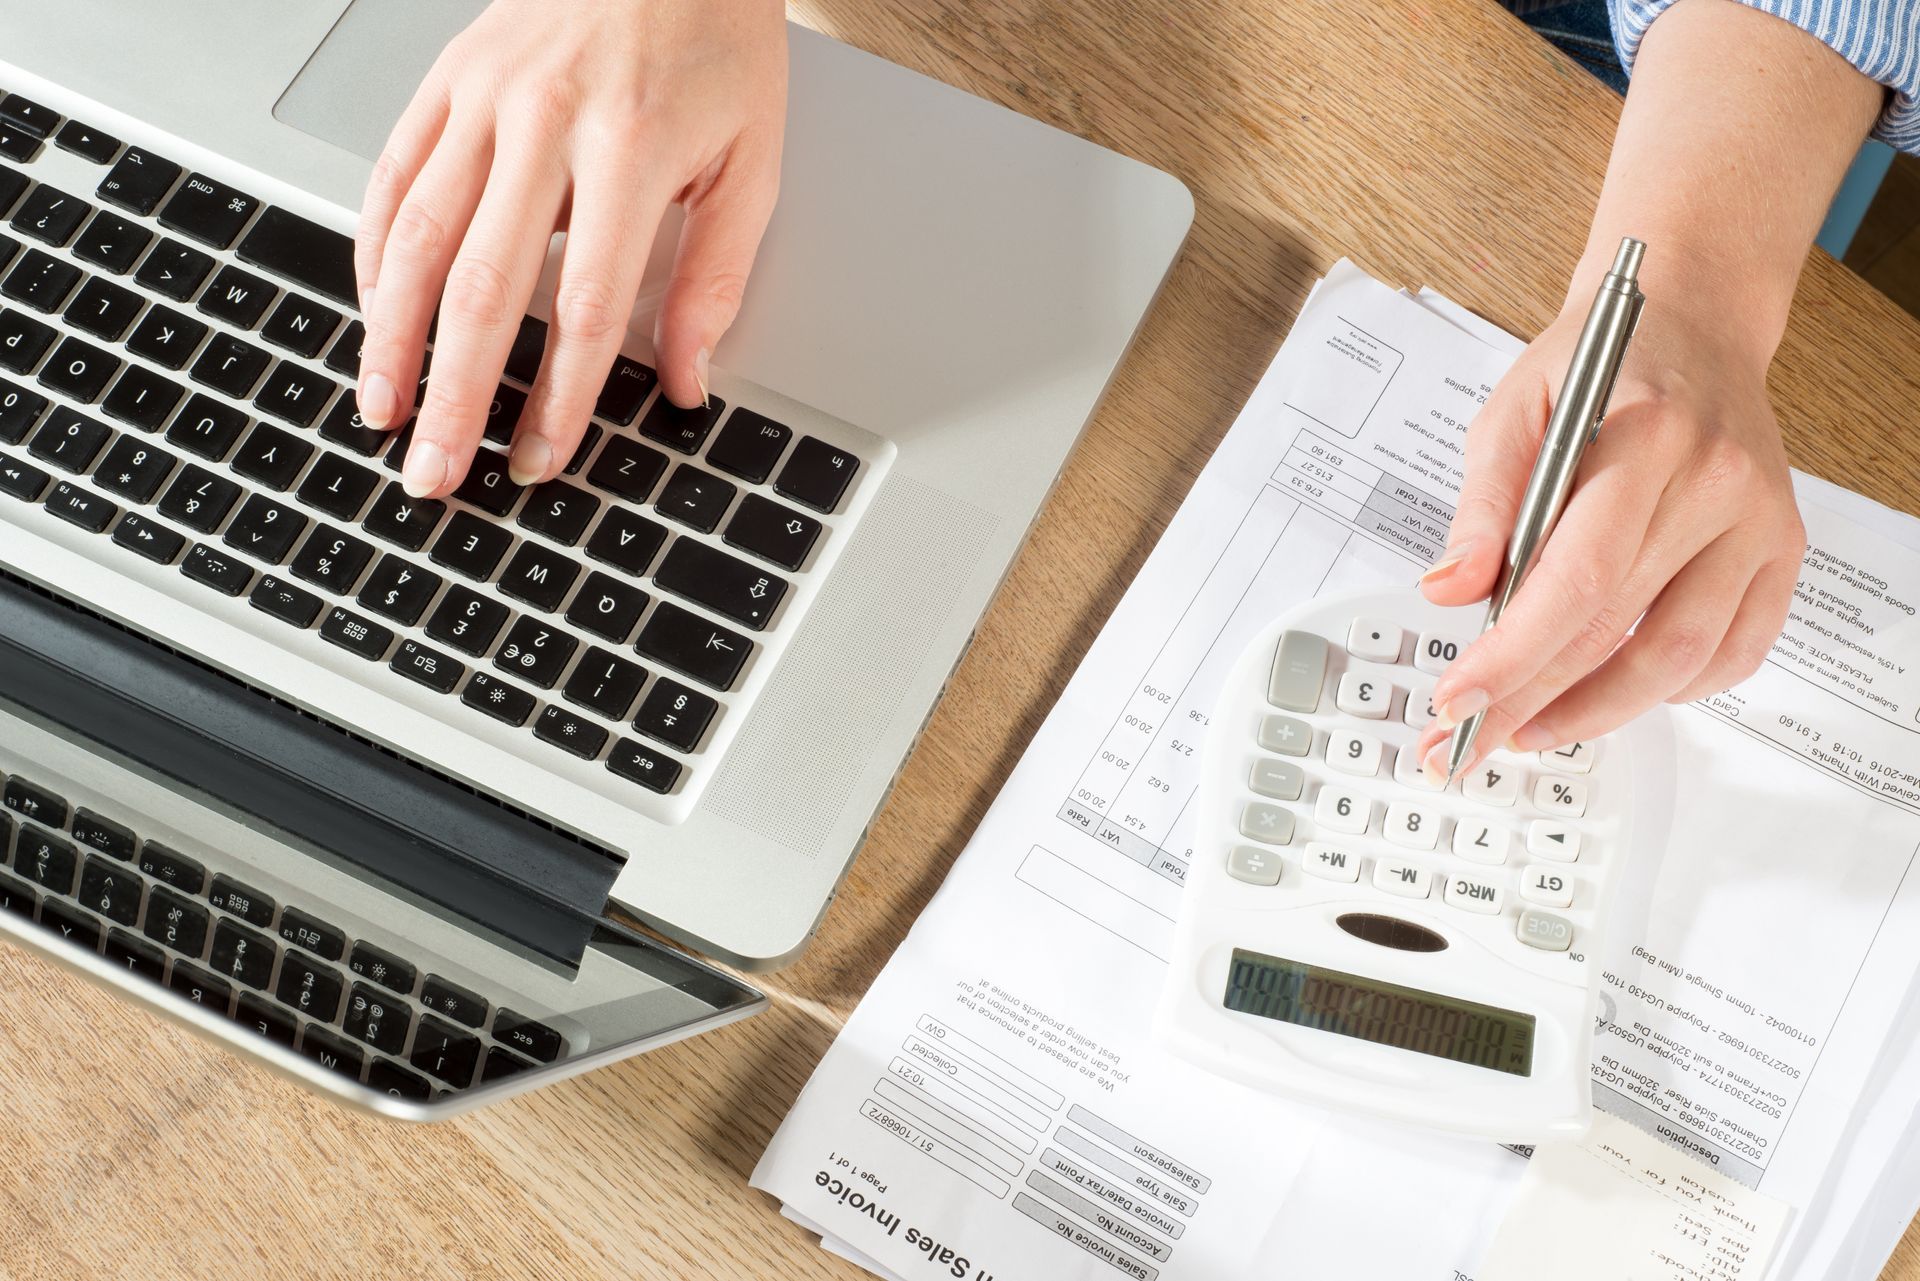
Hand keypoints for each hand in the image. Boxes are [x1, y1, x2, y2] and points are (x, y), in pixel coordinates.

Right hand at [353, 0, 787, 497]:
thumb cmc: (716, 42)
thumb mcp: (750, 163)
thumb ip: (715, 278)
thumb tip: (687, 381)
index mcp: (630, 150)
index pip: (585, 306)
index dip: (560, 398)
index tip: (539, 459)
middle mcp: (543, 122)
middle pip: (486, 288)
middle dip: (455, 394)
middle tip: (434, 471)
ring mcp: (482, 97)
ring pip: (418, 237)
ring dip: (393, 337)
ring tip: (383, 410)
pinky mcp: (446, 78)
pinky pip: (393, 176)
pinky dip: (376, 253)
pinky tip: (376, 314)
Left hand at [1413, 279, 1805, 778]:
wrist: (1691, 324)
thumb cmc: (1597, 364)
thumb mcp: (1513, 407)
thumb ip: (1482, 503)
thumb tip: (1449, 591)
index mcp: (1645, 437)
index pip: (1575, 576)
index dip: (1513, 654)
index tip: (1457, 698)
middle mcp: (1716, 482)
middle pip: (1616, 627)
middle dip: (1531, 697)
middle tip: (1468, 738)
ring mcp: (1758, 522)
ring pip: (1679, 656)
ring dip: (1596, 711)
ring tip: (1529, 729)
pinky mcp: (1781, 551)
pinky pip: (1734, 651)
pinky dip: (1673, 689)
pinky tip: (1614, 692)